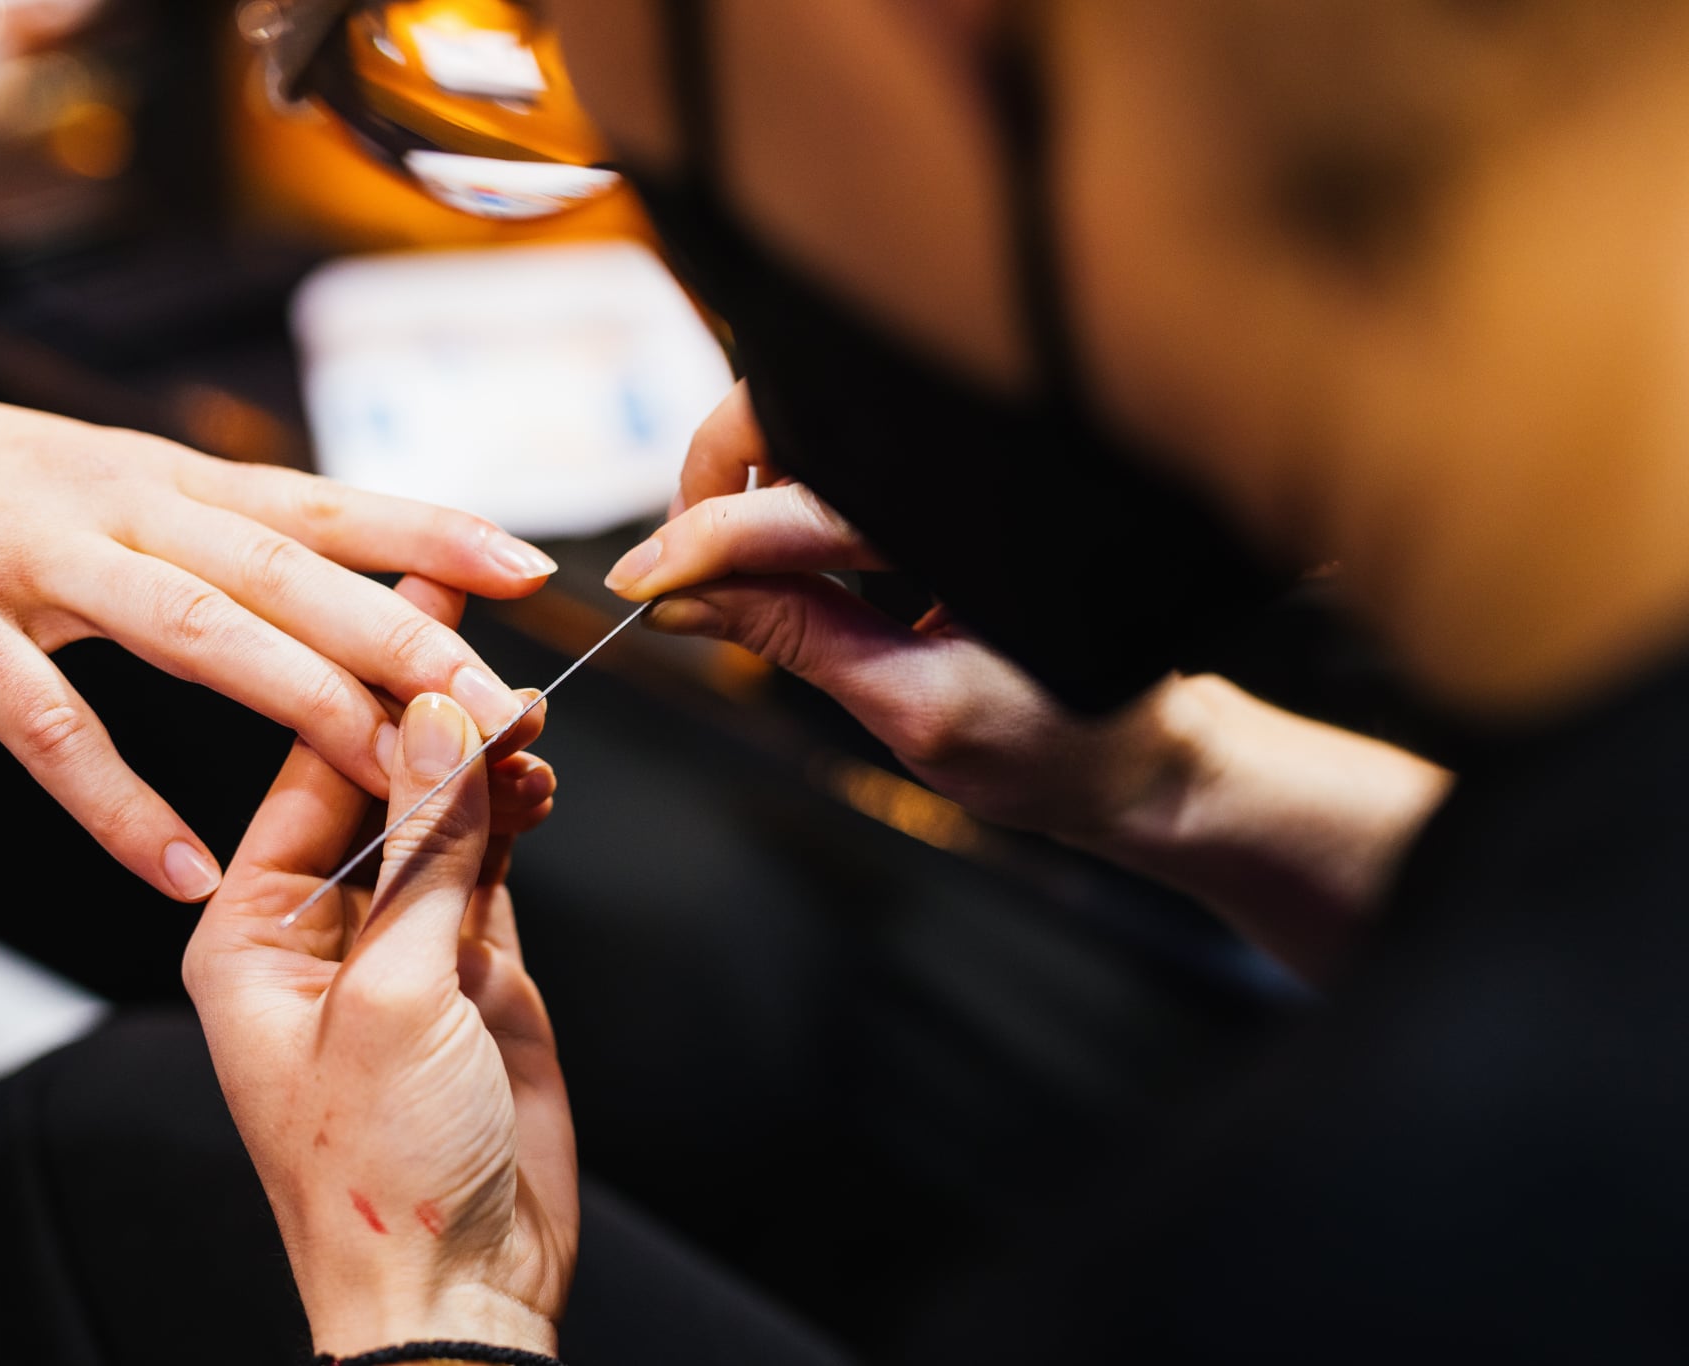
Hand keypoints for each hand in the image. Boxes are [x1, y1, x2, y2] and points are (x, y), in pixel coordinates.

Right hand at [0, 389, 558, 899]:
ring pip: (194, 630)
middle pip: (284, 570)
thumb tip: (394, 571)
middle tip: (500, 702)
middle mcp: (128, 507)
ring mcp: (42, 565)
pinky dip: (118, 802)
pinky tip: (185, 872)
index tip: (531, 574)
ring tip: (394, 774)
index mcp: (182, 480)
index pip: (325, 504)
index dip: (428, 534)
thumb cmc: (25, 497)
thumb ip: (252, 534)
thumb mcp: (144, 490)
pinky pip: (50, 727)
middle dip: (400, 635)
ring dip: (301, 699)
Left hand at [183, 695, 576, 1357]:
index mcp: (251, 934)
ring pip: (442, 819)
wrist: (453, 1291)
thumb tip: (437, 722)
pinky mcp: (468, 971)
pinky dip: (516, 820)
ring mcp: (399, 948)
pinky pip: (489, 866)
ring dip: (484, 768)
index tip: (422, 616)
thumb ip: (424, 855)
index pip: (310, 775)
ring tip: (528, 720)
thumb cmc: (379, 1175)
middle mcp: (318, 930)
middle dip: (434, 721)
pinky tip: (536, 783)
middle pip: (378, 786)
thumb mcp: (395, 996)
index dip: (367, 689)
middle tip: (492, 650)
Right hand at [605, 383, 1192, 840]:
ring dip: (755, 478)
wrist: (1147, 754)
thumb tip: (681, 600)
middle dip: (723, 474)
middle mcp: (976, 464)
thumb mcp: (915, 704)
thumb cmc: (1061, 741)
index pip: (805, 510)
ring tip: (733, 564)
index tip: (642, 578)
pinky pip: (849, 449)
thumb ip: (795, 637)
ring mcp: (965, 462)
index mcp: (979, 516)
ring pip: (818, 419)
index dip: (707, 540)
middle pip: (801, 410)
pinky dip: (796, 486)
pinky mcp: (949, 477)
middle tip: (688, 563)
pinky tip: (783, 544)